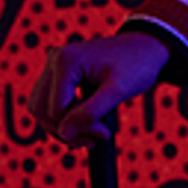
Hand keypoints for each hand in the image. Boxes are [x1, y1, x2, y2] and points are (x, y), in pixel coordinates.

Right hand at [39, 29, 169, 141]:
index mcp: (65, 62)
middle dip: (65, 130)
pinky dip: (63, 117)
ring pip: (41, 108)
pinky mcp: (59, 73)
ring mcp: (54, 65)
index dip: (77, 129)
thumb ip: (91, 113)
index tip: (104, 133)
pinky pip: (49, 102)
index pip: (55, 110)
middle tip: (94, 139)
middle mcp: (54, 60)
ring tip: (90, 135)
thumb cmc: (137, 65)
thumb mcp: (118, 91)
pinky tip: (84, 125)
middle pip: (41, 110)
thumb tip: (65, 134)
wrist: (146, 47)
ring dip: (61, 126)